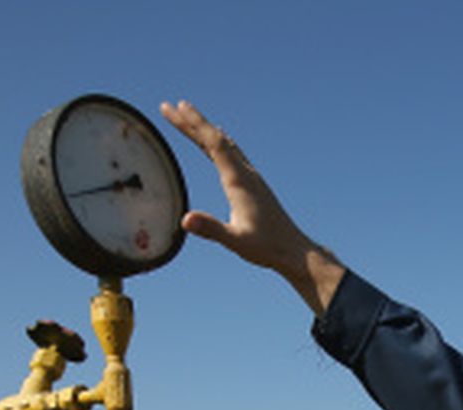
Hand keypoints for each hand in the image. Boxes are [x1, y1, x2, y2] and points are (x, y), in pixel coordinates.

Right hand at [159, 101, 345, 313]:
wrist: (293, 250)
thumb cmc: (267, 247)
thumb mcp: (236, 241)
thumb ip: (212, 229)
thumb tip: (185, 220)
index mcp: (239, 180)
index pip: (212, 143)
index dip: (192, 124)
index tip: (174, 108)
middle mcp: (245, 173)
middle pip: (216, 138)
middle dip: (191, 121)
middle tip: (169, 105)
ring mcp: (250, 176)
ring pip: (224, 144)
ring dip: (204, 129)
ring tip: (187, 115)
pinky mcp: (253, 184)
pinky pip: (231, 154)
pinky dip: (217, 141)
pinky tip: (216, 141)